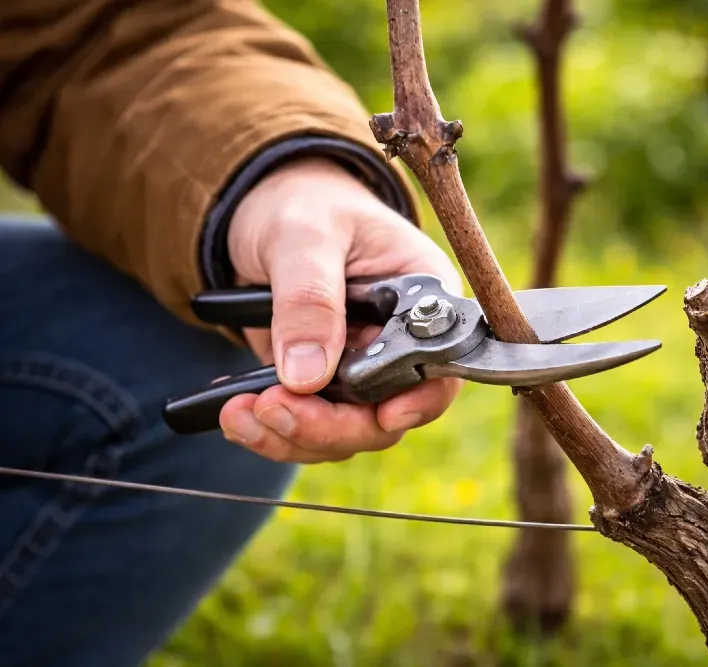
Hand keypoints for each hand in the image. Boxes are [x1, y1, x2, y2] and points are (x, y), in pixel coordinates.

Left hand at [217, 157, 462, 462]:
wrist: (269, 212)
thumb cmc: (305, 206)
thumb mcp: (306, 236)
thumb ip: (309, 299)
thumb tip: (308, 376)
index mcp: (423, 302)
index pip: (441, 369)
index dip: (419, 400)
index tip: (383, 414)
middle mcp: (401, 347)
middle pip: (388, 416)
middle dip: (329, 426)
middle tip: (270, 408)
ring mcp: (363, 373)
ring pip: (346, 434)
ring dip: (292, 436)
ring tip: (238, 413)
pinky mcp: (324, 387)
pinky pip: (310, 430)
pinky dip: (272, 432)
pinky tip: (234, 413)